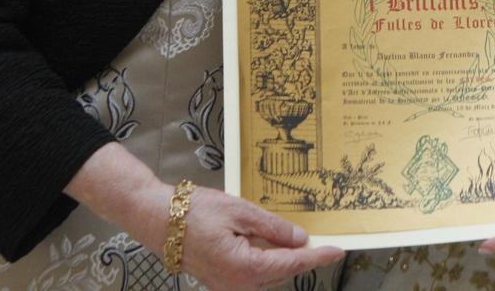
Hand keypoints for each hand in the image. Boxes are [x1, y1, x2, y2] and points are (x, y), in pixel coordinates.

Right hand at [178, 188, 342, 289]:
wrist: (157, 219)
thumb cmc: (193, 212)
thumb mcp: (241, 211)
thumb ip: (274, 229)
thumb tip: (300, 239)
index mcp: (244, 268)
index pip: (292, 264)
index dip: (317, 256)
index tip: (337, 251)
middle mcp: (236, 285)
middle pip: (282, 273)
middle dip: (301, 257)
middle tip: (321, 241)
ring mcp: (227, 286)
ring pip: (268, 276)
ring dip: (282, 259)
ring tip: (294, 239)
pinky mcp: (220, 282)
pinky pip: (252, 275)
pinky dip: (265, 261)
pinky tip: (269, 245)